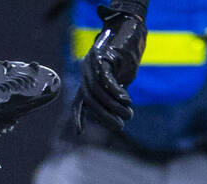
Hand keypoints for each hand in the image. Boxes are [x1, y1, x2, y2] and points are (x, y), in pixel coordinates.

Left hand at [71, 9, 146, 131]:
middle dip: (104, 116)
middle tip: (120, 126)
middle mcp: (85, 70)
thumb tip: (120, 109)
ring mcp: (92, 62)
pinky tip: (126, 100)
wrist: (129, 28)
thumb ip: (114, 92)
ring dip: (114, 106)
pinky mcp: (103, 56)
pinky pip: (106, 78)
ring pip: (98, 91)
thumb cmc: (125, 55)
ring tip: (128, 114)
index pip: (80, 100)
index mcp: (87, 78)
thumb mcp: (119, 77)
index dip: (78, 116)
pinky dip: (116, 91)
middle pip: (90, 99)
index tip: (79, 132)